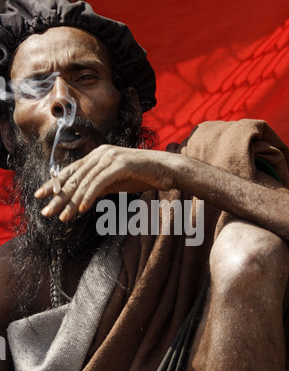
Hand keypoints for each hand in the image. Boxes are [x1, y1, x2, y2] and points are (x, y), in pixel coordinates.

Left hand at [34, 144, 174, 221]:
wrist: (165, 169)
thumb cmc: (141, 176)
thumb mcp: (114, 182)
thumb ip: (97, 187)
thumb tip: (81, 200)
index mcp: (97, 155)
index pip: (70, 170)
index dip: (54, 184)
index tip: (40, 196)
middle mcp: (100, 153)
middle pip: (74, 177)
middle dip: (58, 196)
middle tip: (45, 212)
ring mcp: (110, 157)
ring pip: (85, 181)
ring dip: (72, 201)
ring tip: (62, 216)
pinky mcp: (120, 164)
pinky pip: (100, 182)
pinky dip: (90, 196)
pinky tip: (82, 209)